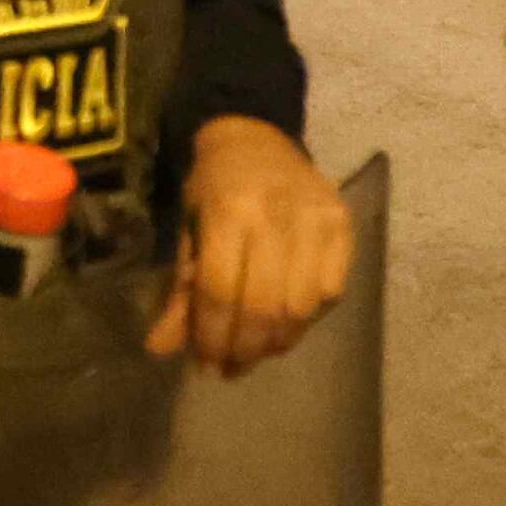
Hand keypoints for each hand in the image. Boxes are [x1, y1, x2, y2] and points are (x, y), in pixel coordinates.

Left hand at [148, 116, 355, 375]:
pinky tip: (288, 322)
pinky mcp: (344, 224)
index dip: (214, 337)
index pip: (221, 292)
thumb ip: (181, 290)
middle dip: (246, 348)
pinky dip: (309, 318)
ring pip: (302, 307)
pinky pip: (332, 291)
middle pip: (265, 306)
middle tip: (232, 369)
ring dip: (278, 341)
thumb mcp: (187, 230)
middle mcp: (278, 215)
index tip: (206, 365)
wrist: (256, 137)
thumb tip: (161, 349)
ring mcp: (317, 219)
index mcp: (229, 211)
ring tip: (258, 352)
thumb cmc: (213, 186)